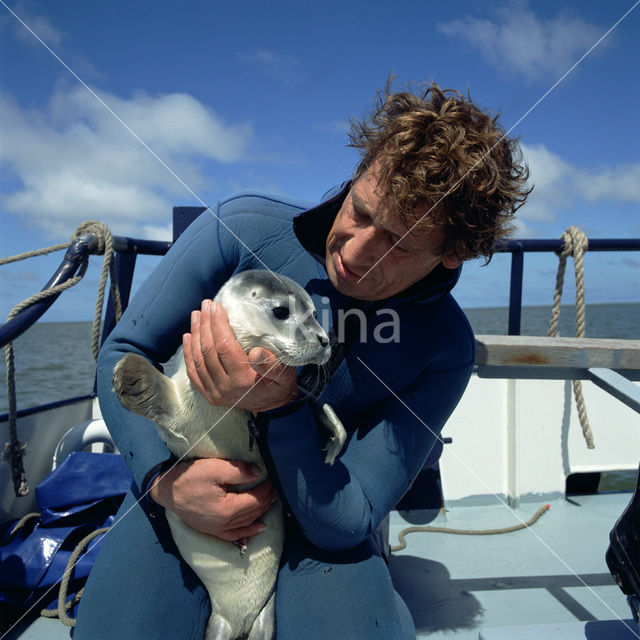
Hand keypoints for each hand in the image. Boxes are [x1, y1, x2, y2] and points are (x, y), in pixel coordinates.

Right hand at [149, 458, 276, 539]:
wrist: (166, 490)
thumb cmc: (189, 477)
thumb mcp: (215, 468)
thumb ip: (239, 471)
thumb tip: (258, 473)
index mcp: (227, 509)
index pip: (255, 499)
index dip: (266, 489)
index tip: (272, 478)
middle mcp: (224, 523)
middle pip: (253, 512)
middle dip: (266, 499)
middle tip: (275, 488)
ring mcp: (217, 529)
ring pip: (246, 523)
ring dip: (260, 512)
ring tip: (271, 502)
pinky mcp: (211, 530)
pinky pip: (234, 535)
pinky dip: (248, 532)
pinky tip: (258, 528)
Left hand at [183, 299, 297, 411]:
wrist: (274, 407)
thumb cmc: (280, 386)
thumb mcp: (283, 374)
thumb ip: (270, 364)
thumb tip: (256, 351)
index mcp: (242, 380)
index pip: (224, 347)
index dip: (218, 324)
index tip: (217, 306)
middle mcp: (224, 387)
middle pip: (208, 350)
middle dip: (205, 325)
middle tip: (206, 305)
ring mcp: (214, 393)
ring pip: (198, 360)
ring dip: (195, 335)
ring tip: (196, 316)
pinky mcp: (209, 395)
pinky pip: (193, 373)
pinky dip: (189, 354)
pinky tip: (187, 337)